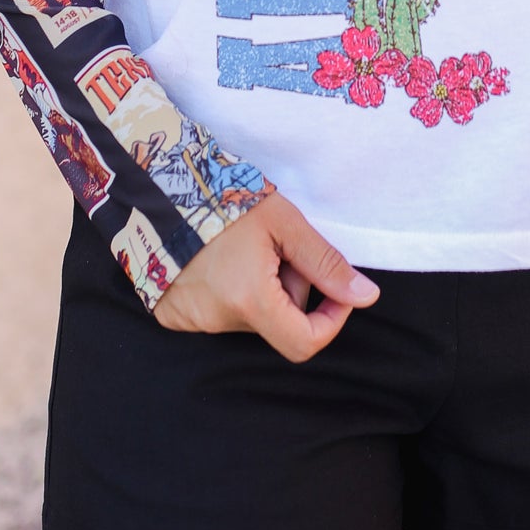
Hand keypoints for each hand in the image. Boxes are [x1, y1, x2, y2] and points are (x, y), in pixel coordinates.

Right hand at [152, 192, 379, 363]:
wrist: (162, 187)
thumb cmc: (225, 199)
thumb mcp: (285, 223)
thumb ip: (326, 263)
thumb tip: (366, 297)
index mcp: (250, 301)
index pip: (305, 343)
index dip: (330, 320)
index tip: (334, 289)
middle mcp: (218, 321)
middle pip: (278, 324)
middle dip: (291, 291)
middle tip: (278, 249)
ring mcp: (192, 321)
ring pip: (251, 317)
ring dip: (261, 291)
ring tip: (246, 249)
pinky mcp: (175, 315)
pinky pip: (220, 314)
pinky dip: (232, 293)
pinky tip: (222, 261)